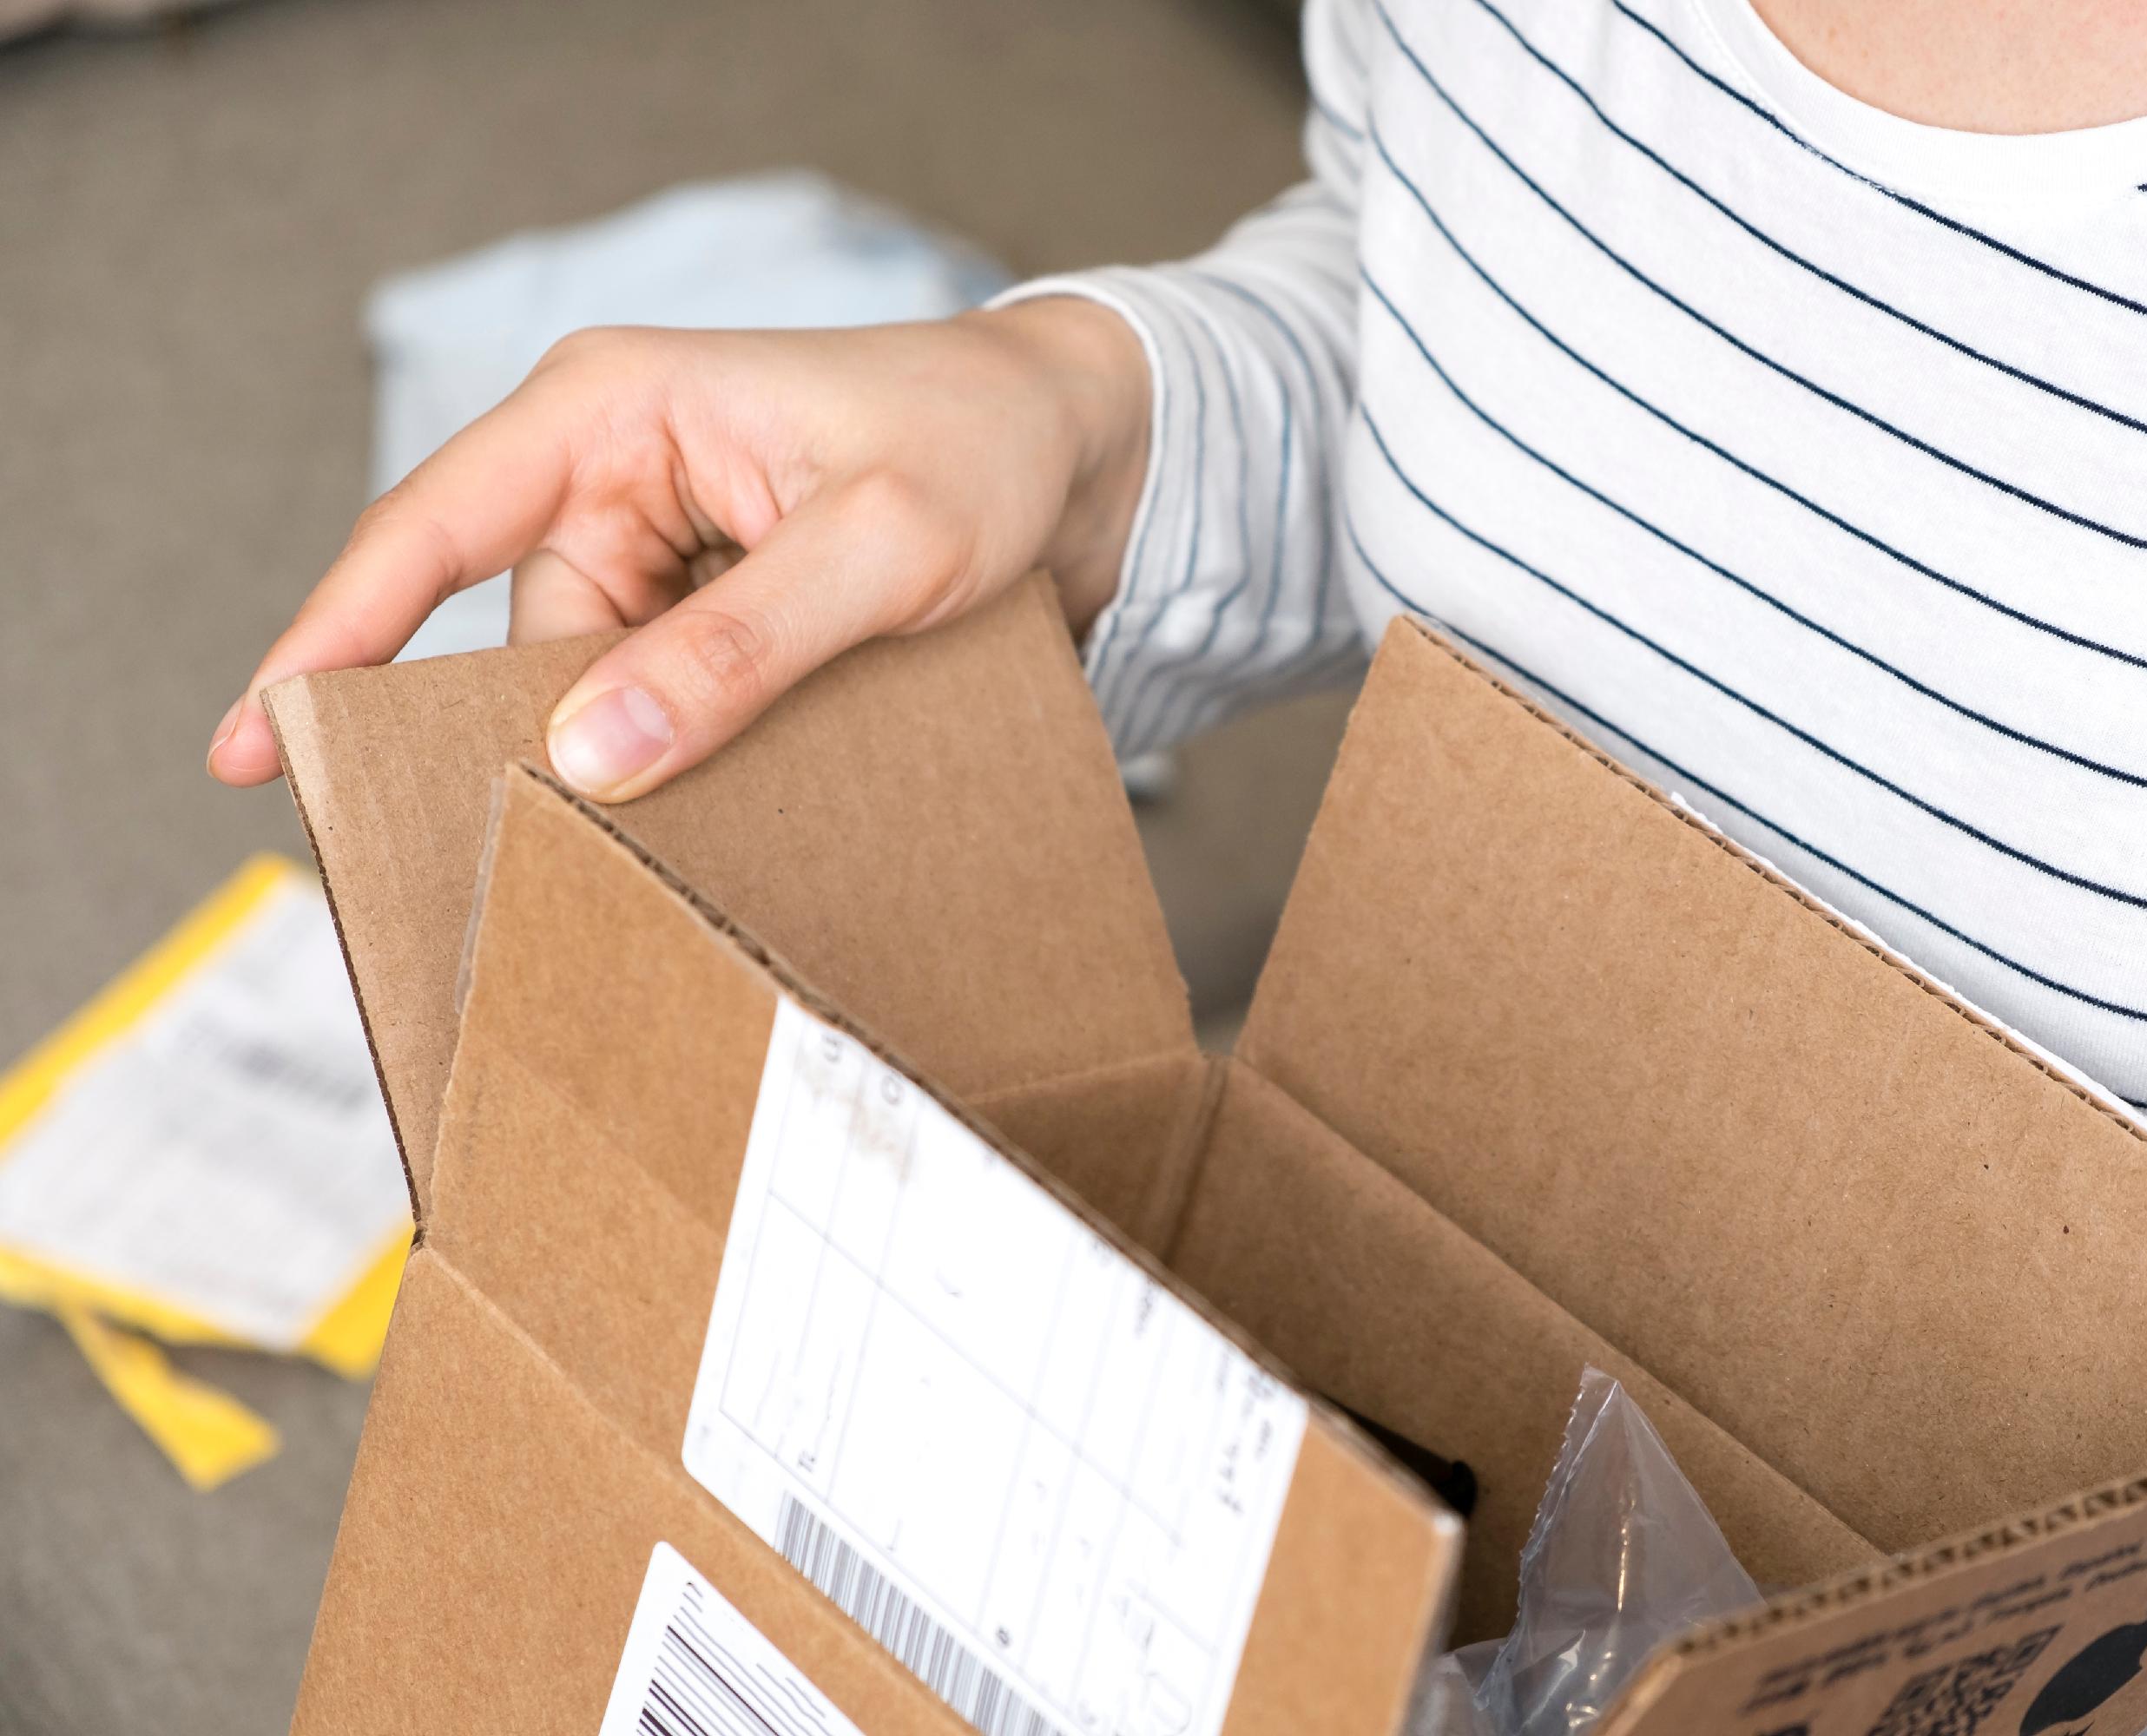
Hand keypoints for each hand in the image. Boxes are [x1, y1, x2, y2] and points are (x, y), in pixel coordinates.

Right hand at [205, 297, 1149, 799]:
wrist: (1093, 452)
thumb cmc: (988, 449)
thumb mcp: (878, 548)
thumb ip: (741, 646)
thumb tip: (589, 753)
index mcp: (615, 413)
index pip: (431, 530)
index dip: (332, 639)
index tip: (253, 747)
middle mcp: (619, 478)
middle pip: (516, 645)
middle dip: (529, 751)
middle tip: (544, 869)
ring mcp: (670, 553)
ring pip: (600, 698)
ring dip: (647, 770)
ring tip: (711, 831)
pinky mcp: (722, 615)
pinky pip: (672, 709)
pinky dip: (697, 765)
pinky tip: (745, 810)